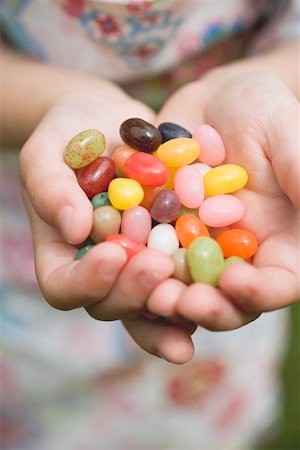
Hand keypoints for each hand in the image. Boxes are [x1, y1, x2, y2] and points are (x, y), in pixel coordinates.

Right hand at [20, 86, 194, 363]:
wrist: (108, 124)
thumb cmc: (68, 136)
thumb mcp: (47, 151)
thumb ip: (51, 188)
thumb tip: (73, 230)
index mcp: (61, 255)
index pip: (63, 287)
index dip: (86, 282)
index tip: (113, 253)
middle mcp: (100, 268)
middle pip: (111, 303)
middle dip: (135, 291)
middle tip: (159, 266)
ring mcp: (136, 262)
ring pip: (150, 300)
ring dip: (172, 302)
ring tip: (195, 285)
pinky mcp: (168, 249)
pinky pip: (183, 271)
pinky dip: (201, 277)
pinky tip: (226, 271)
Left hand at [152, 70, 298, 330]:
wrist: (214, 101)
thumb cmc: (263, 110)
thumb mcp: (286, 132)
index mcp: (282, 242)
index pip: (280, 283)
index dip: (260, 292)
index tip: (234, 281)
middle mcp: (239, 255)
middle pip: (228, 299)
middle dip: (206, 307)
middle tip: (178, 302)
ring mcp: (199, 250)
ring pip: (185, 288)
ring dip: (164, 298)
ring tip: (147, 294)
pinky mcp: (165, 238)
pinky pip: (149, 259)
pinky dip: (134, 268)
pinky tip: (117, 264)